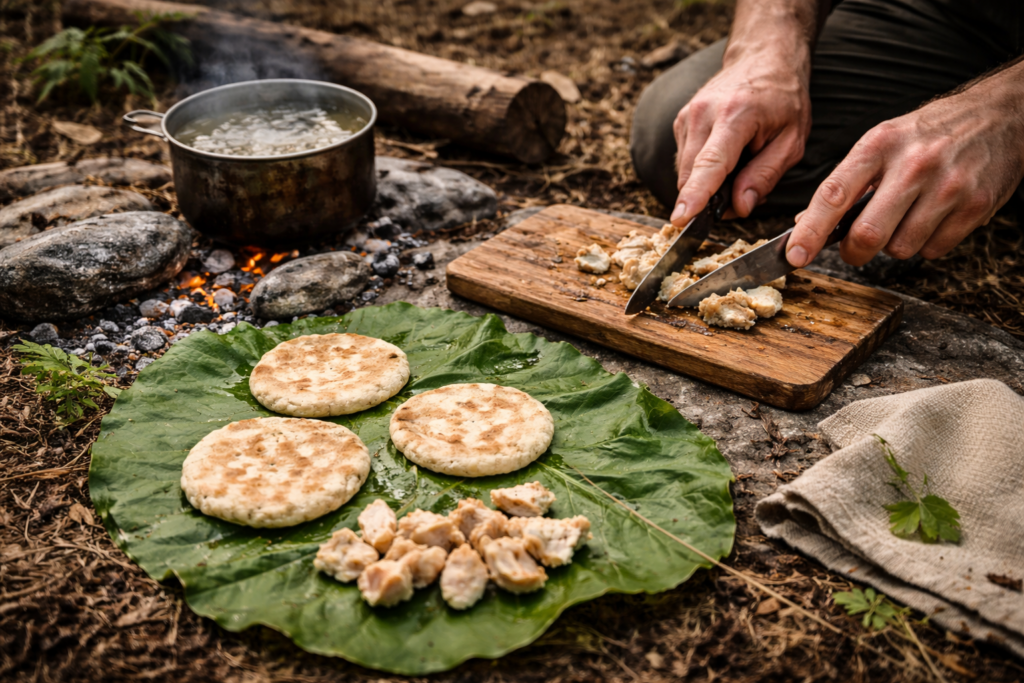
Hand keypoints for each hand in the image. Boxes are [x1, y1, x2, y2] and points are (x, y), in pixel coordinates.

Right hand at [671, 1, 815, 225]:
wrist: (763, 57)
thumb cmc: (783, 99)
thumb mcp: (792, 141)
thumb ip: (765, 176)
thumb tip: (740, 207)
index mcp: (736, 115)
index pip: (710, 163)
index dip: (696, 195)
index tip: (681, 219)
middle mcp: (703, 113)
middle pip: (692, 174)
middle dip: (710, 198)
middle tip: (744, 195)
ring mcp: (687, 116)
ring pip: (686, 172)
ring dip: (708, 184)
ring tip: (739, 167)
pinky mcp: (680, 122)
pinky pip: (686, 162)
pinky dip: (703, 171)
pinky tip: (726, 158)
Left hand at [786, 61, 1023, 267]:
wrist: (1000, 115)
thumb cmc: (930, 133)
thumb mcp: (881, 143)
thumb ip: (847, 183)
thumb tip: (806, 224)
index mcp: (879, 145)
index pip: (834, 194)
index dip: (810, 232)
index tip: (795, 256)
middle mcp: (913, 165)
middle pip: (867, 234)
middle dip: (854, 253)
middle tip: (855, 249)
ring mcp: (947, 186)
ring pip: (901, 248)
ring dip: (895, 245)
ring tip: (907, 217)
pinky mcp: (976, 205)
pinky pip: (934, 250)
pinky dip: (927, 244)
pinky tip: (933, 218)